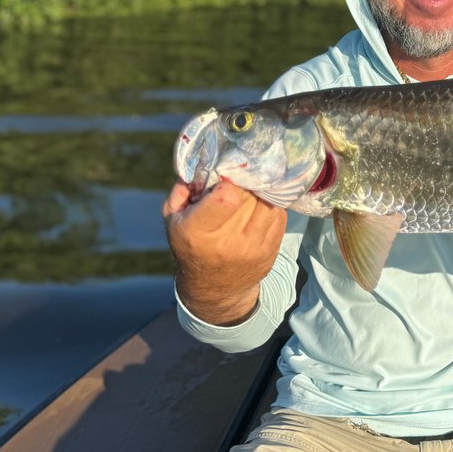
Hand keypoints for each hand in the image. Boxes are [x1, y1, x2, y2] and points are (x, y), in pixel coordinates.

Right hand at [162, 179, 286, 325]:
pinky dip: (269, 205)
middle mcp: (228, 243)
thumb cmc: (191, 245)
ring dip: (259, 193)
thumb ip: (183, 189)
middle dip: (244, 183)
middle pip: (249, 196)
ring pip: (268, 202)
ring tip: (248, 193)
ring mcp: (253, 249)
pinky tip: (257, 208)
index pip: (227, 197)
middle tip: (237, 182)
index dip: (228, 182)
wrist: (214, 289)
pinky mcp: (271, 252)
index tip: (224, 181)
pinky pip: (278, 215)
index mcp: (198, 232)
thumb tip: (205, 162)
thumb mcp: (173, 218)